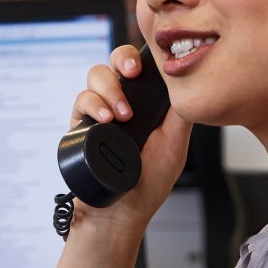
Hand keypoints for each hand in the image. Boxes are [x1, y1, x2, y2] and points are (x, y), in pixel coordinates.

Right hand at [66, 45, 194, 231]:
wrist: (122, 211)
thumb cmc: (149, 182)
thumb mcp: (175, 144)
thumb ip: (179, 112)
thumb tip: (187, 82)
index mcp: (145, 102)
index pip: (142, 66)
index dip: (143, 56)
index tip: (147, 63)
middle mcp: (122, 102)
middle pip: (116, 61)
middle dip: (122, 61)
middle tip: (132, 73)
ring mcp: (100, 111)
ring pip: (96, 76)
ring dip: (109, 89)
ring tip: (121, 115)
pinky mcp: (81, 125)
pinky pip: (80, 100)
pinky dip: (92, 104)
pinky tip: (105, 119)